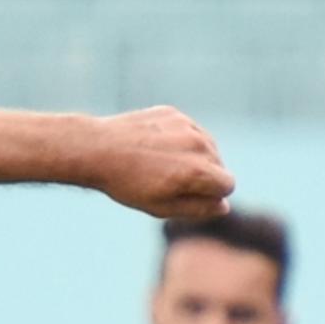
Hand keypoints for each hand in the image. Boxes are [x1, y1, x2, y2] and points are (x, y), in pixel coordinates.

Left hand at [82, 107, 234, 219]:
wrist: (96, 149)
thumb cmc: (126, 184)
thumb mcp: (160, 207)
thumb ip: (196, 208)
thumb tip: (223, 206)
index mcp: (198, 171)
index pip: (227, 185)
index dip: (209, 195)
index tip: (186, 195)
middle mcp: (199, 145)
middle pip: (219, 165)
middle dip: (201, 176)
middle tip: (166, 182)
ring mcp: (188, 126)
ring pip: (207, 146)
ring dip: (192, 157)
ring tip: (159, 165)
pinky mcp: (176, 114)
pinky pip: (189, 131)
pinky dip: (179, 141)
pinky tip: (153, 148)